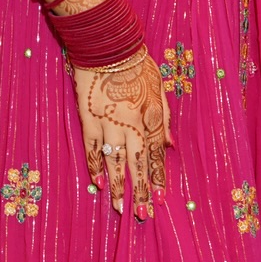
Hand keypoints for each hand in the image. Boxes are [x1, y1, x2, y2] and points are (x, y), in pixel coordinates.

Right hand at [74, 53, 169, 219]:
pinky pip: (93, 149)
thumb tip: (170, 145)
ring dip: (119, 186)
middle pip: (137, 164)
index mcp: (152, 118)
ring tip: (121, 207)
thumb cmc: (138, 65)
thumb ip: (165, 118)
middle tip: (142, 214)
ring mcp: (110, 124)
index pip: (155, 155)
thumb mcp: (159, 88)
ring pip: (115, 162)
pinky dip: (95, 166)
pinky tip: (98, 183)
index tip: (159, 199)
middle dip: (140, 191)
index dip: (157, 178)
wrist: (108, 47)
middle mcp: (132, 125)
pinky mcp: (89, 120)